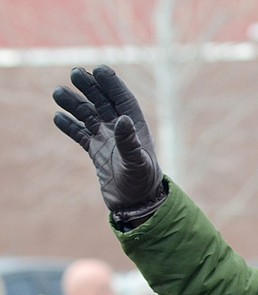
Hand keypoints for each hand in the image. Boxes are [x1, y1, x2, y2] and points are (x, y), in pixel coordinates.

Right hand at [52, 65, 165, 221]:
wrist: (136, 204)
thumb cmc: (143, 183)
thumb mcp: (138, 162)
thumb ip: (129, 141)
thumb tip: (122, 119)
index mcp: (136, 128)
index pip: (123, 100)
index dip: (112, 84)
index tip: (99, 69)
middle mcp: (120, 131)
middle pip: (103, 103)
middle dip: (90, 88)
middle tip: (75, 73)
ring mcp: (107, 140)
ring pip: (88, 116)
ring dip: (74, 104)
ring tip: (58, 92)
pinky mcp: (96, 153)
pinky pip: (80, 135)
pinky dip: (70, 126)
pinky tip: (58, 117)